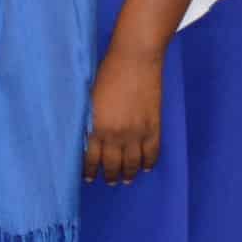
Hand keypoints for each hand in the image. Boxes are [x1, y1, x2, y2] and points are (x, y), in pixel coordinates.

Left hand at [83, 44, 162, 184]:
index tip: (89, 177)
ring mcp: (137, 133)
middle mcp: (115, 135)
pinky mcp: (154, 127)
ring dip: (129, 174)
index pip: (91, 158)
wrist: (135, 59)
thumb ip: (90, 121)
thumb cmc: (107, 73)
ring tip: (126, 179)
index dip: (89, 170)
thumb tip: (88, 138)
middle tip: (109, 181)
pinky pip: (152, 153)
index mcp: (96, 127)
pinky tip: (146, 167)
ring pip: (133, 163)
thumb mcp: (89, 99)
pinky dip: (149, 163)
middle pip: (112, 165)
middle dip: (109, 176)